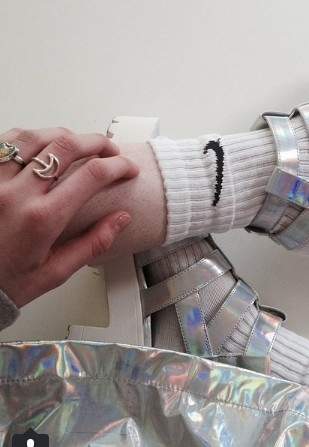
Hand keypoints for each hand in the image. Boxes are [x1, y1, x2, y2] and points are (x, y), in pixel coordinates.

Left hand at [0, 127, 138, 307]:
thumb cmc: (6, 281)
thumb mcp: (56, 272)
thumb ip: (93, 243)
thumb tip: (121, 219)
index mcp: (43, 218)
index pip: (92, 176)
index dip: (118, 166)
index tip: (128, 168)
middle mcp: (17, 193)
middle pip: (66, 147)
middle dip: (96, 143)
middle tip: (110, 150)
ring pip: (35, 137)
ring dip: (65, 136)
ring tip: (80, 144)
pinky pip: (7, 141)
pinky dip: (31, 136)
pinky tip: (43, 144)